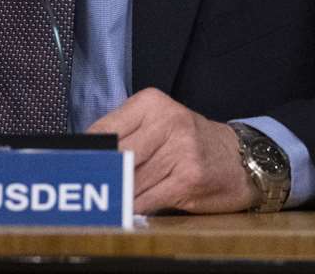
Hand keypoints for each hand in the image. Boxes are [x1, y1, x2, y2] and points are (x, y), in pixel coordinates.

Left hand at [88, 88, 255, 214]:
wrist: (242, 158)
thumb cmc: (191, 142)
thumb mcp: (159, 123)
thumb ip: (125, 134)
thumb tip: (86, 157)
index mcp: (151, 103)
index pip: (104, 129)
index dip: (87, 154)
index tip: (72, 168)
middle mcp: (167, 122)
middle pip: (116, 156)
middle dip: (101, 177)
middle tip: (85, 190)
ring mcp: (180, 150)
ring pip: (130, 181)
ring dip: (116, 197)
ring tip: (106, 202)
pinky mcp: (189, 178)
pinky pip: (148, 199)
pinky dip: (135, 209)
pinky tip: (130, 211)